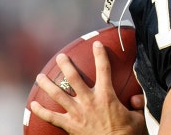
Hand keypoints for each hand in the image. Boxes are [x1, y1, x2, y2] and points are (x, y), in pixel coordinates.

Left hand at [30, 41, 146, 134]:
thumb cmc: (127, 134)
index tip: (97, 44)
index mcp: (106, 96)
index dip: (100, 54)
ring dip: (47, 84)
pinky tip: (33, 104)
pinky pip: (51, 117)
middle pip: (73, 77)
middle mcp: (89, 101)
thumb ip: (136, 104)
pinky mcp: (70, 126)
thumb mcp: (138, 118)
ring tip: (40, 76)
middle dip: (66, 64)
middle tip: (61, 56)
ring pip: (58, 94)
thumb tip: (135, 97)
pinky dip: (41, 111)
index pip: (104, 69)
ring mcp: (77, 113)